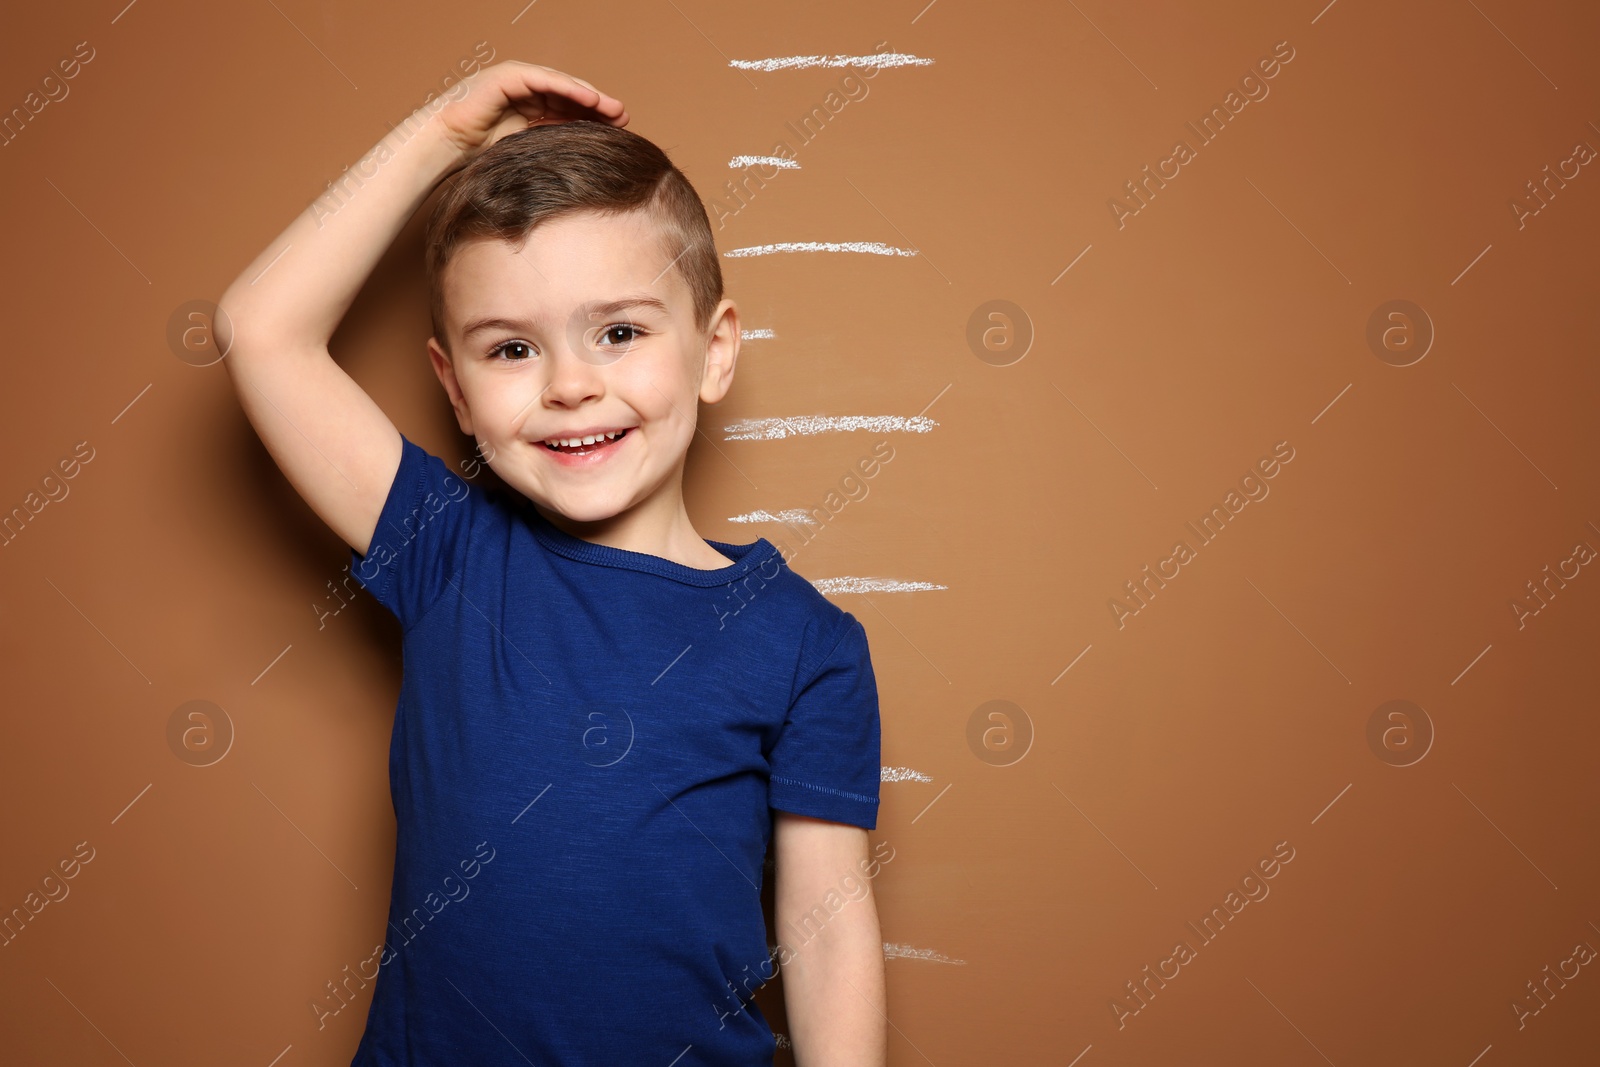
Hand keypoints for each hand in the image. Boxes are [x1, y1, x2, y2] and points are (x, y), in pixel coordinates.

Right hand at [428, 60, 628, 166]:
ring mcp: (517, 80)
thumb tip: (579, 163)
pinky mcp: (509, 77)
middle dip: (599, 106)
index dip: (594, 118)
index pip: (569, 109)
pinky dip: (568, 88)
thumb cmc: (480, 153)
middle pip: (570, 95)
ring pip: (562, 85)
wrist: (447, 146)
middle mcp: (526, 89)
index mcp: (531, 107)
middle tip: (624, 118)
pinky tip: (590, 99)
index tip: (619, 130)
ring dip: (590, 96)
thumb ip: (550, 147)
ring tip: (613, 109)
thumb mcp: (526, 150)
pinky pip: (545, 80)